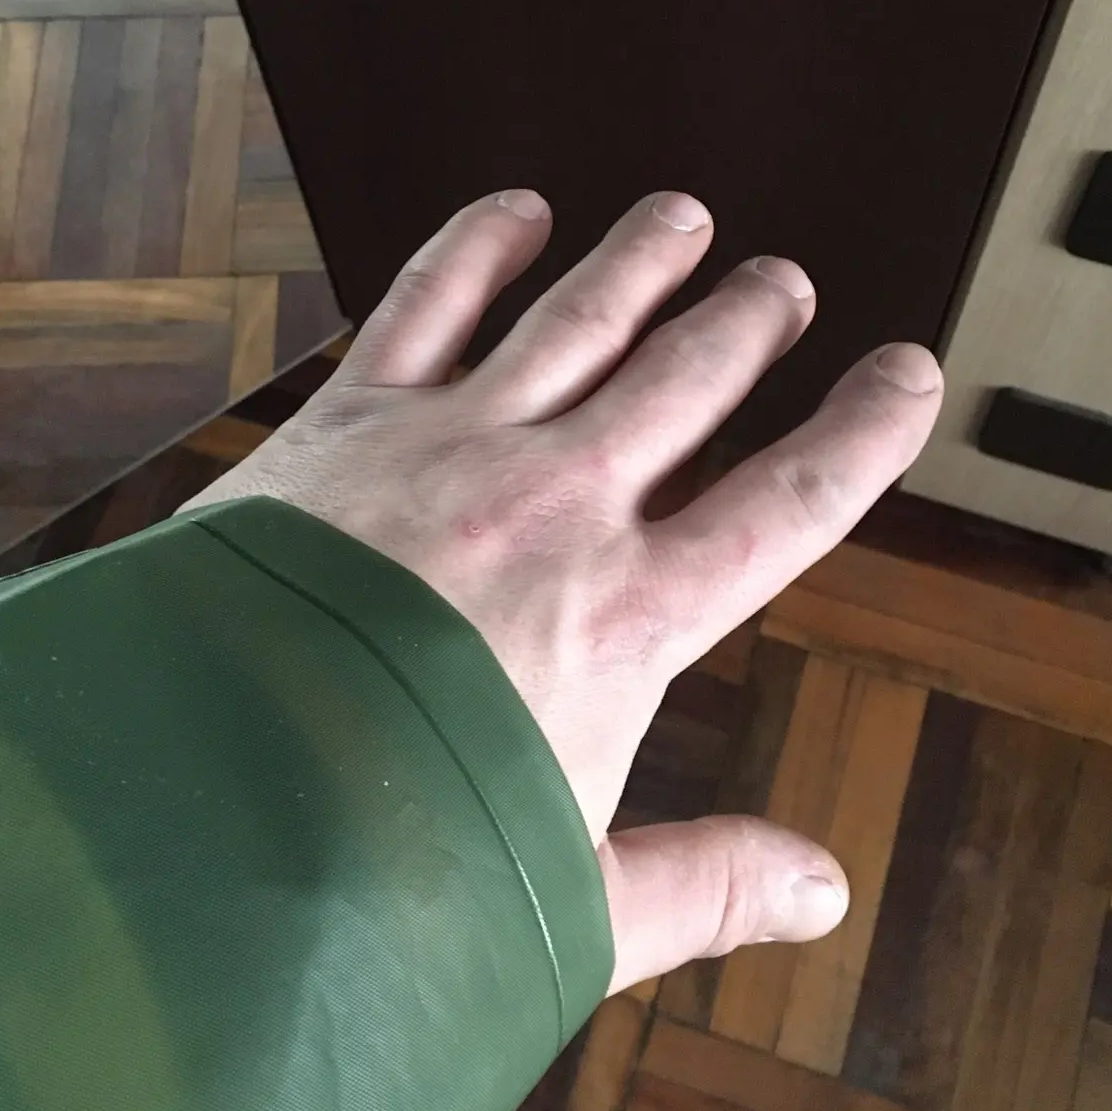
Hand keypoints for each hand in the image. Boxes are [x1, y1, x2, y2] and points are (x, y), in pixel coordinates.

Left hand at [182, 189, 942, 992]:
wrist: (203, 786)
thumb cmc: (380, 859)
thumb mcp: (566, 902)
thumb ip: (702, 885)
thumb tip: (820, 890)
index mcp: (627, 616)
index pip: (787, 504)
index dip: (862, 434)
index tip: (909, 374)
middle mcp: (558, 506)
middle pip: (688, 381)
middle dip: (748, 323)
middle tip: (785, 282)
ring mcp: (455, 446)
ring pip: (579, 321)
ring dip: (642, 262)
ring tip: (685, 218)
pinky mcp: (351, 420)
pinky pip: (429, 302)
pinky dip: (477, 245)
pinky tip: (516, 208)